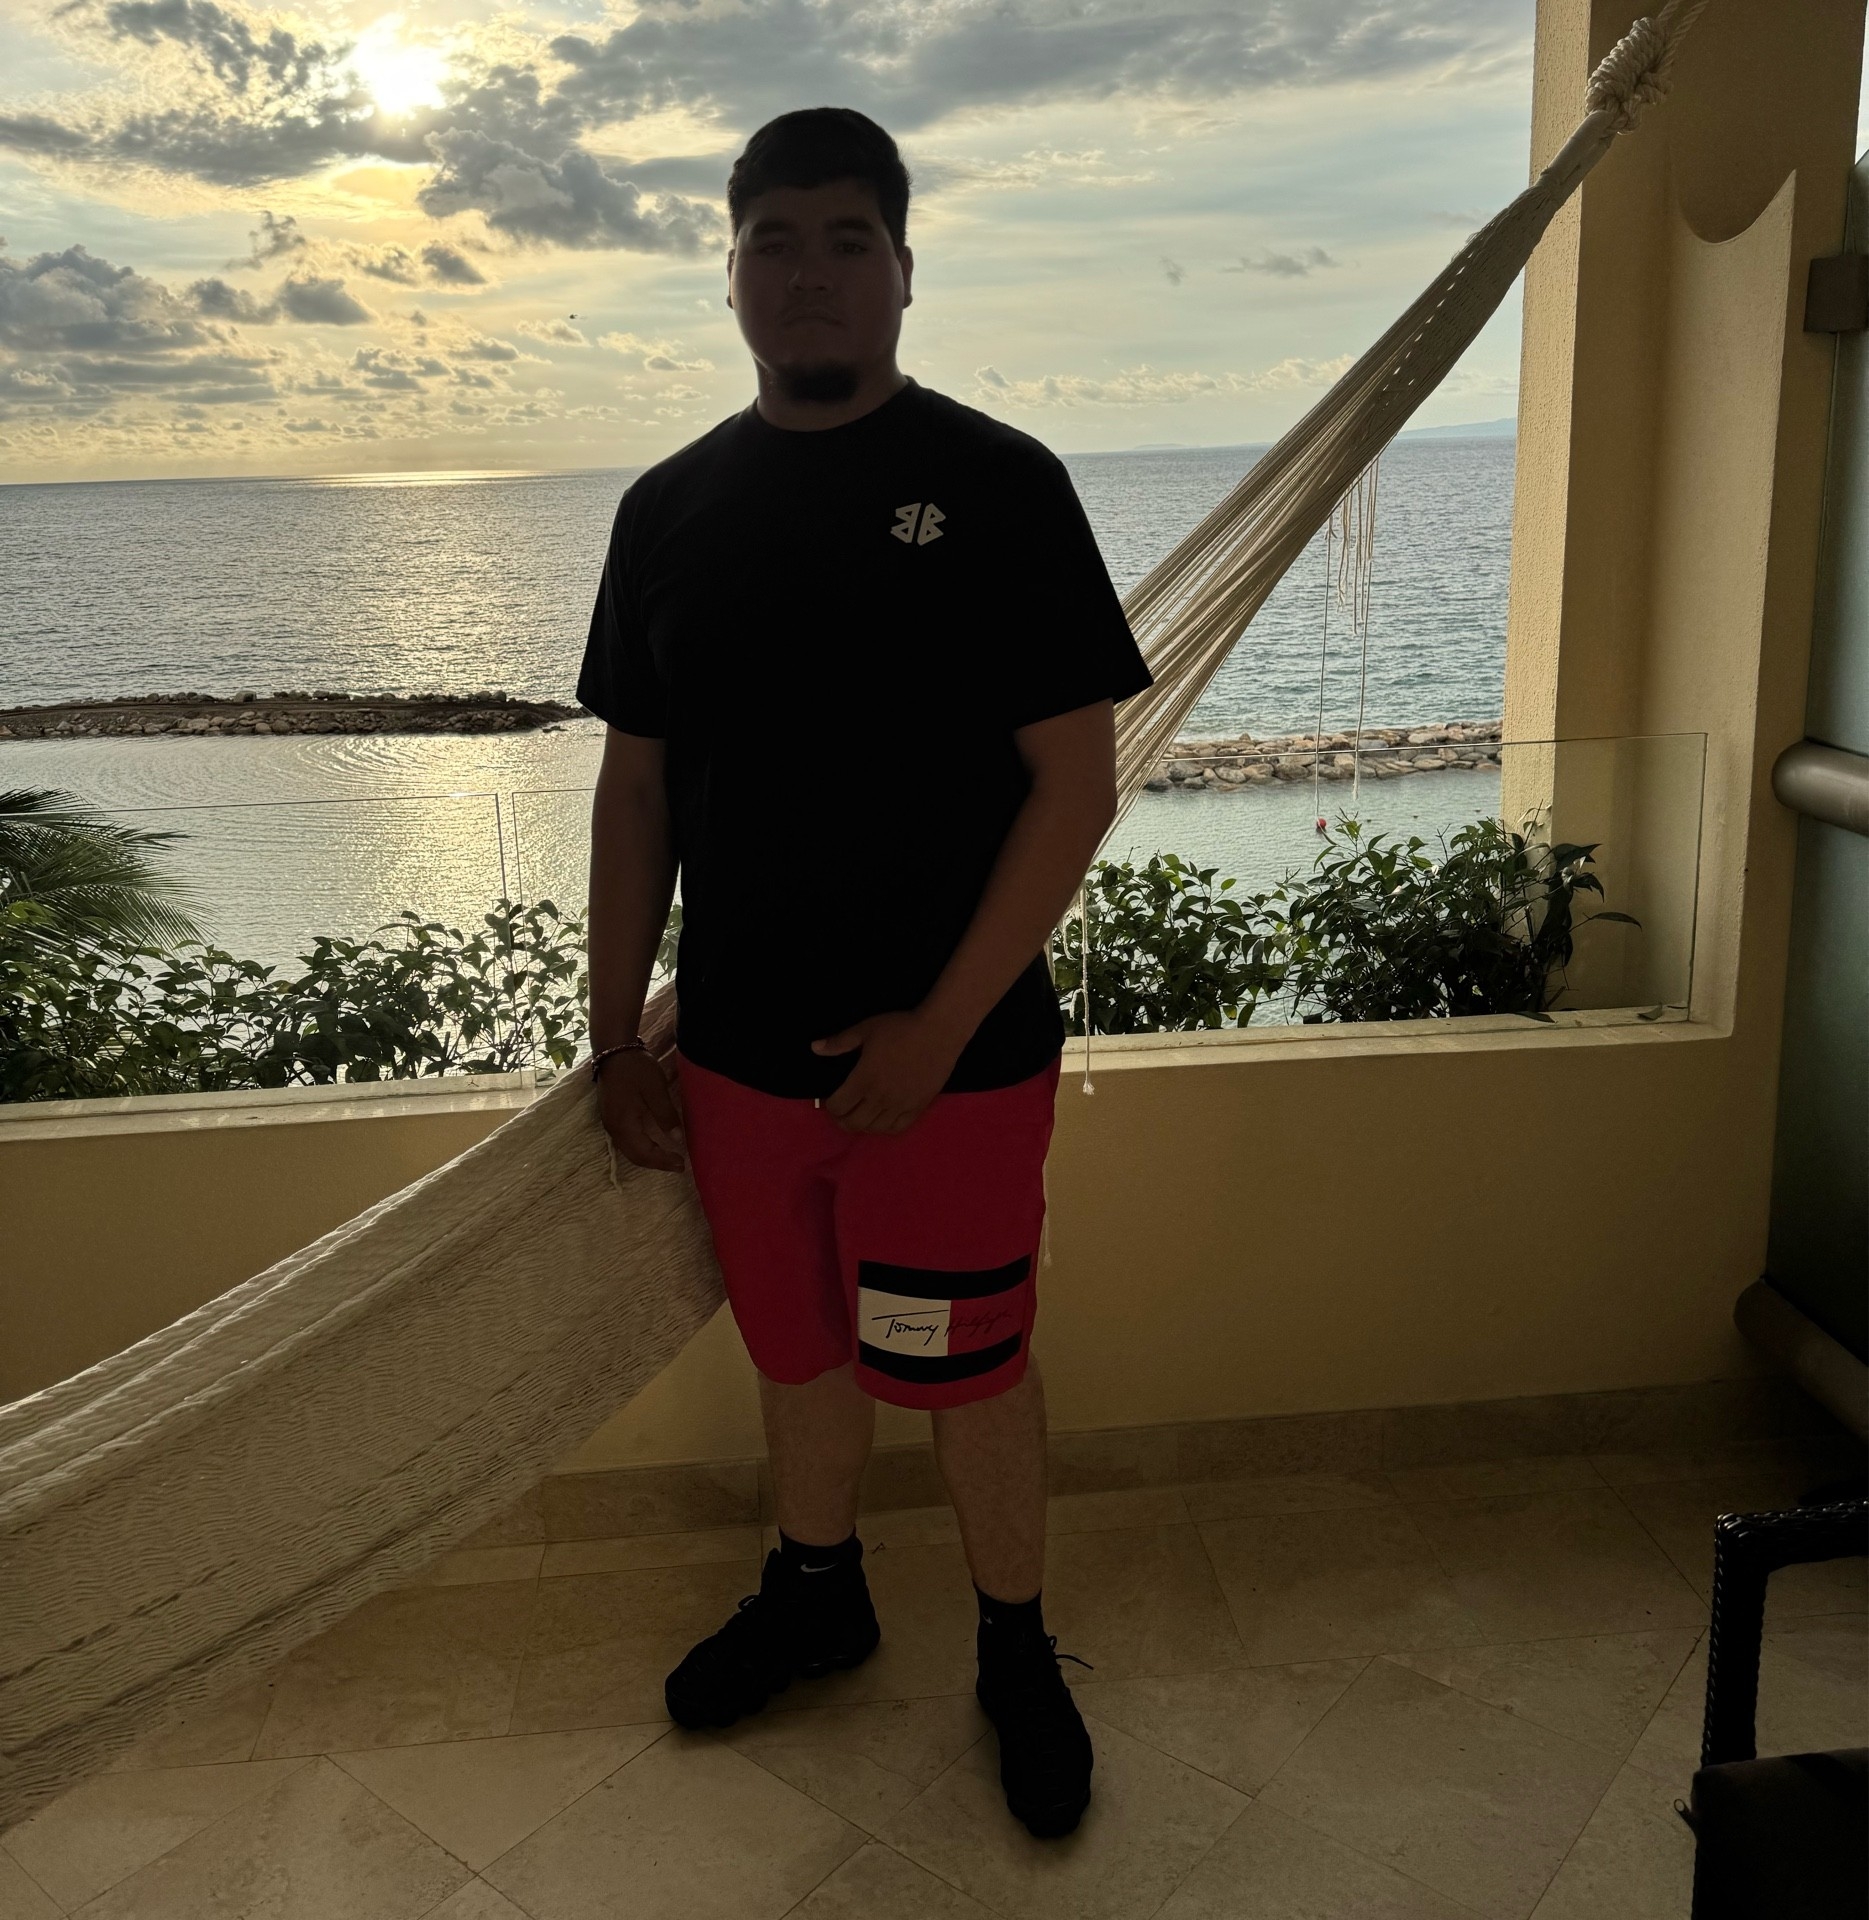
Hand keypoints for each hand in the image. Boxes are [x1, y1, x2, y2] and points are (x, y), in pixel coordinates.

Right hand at [596, 1047, 686, 1171]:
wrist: (613, 1050)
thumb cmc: (635, 1069)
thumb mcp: (655, 1089)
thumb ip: (665, 1115)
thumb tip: (677, 1139)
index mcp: (624, 1124)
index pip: (644, 1153)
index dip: (663, 1161)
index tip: (681, 1164)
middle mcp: (613, 1128)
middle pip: (635, 1156)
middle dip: (656, 1163)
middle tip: (678, 1164)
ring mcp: (610, 1123)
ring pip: (629, 1150)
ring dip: (648, 1157)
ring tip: (668, 1157)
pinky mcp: (611, 1116)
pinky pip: (626, 1141)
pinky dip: (641, 1147)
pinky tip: (653, 1143)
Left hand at [811, 1009, 964, 1133]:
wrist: (938, 1032)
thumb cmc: (900, 1028)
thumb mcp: (866, 1029)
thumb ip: (839, 1042)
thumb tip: (814, 1047)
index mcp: (864, 1079)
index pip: (838, 1106)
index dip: (830, 1105)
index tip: (832, 1098)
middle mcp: (880, 1097)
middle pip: (853, 1123)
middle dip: (842, 1120)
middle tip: (842, 1111)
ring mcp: (900, 1105)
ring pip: (874, 1129)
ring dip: (862, 1125)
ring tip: (860, 1115)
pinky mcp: (917, 1107)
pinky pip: (897, 1128)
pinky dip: (884, 1128)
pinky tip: (881, 1120)